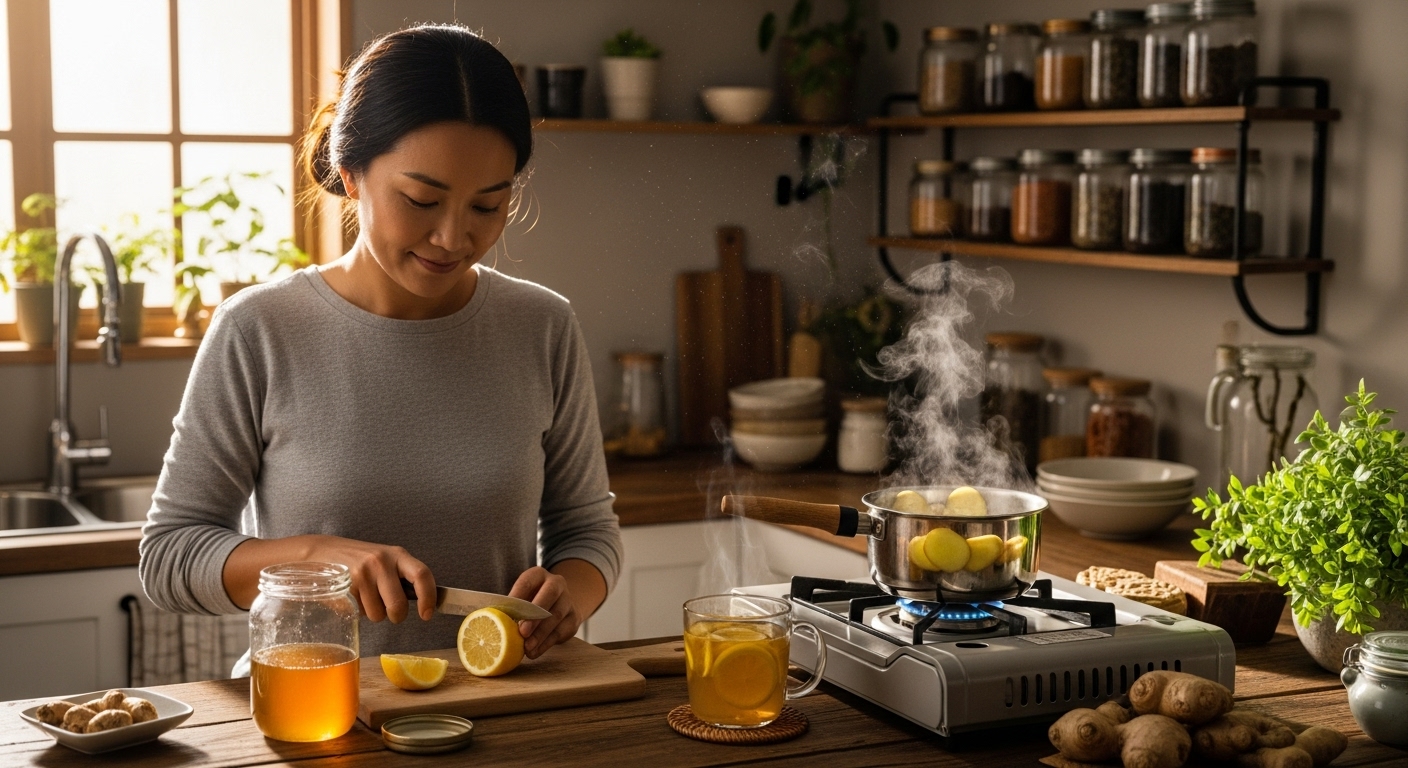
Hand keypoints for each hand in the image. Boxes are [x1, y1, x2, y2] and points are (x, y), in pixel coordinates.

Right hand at [224, 534, 435, 621]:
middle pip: (398, 605)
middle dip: (395, 616)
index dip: (428, 598)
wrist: (320, 551)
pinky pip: (359, 613)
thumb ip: (402, 577)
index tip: (427, 614)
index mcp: (397, 554)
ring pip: (378, 614)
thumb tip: (425, 603)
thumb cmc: (358, 560)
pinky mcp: (344, 586)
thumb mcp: (384, 561)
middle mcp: (381, 561)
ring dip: (372, 614)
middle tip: (389, 612)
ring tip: (363, 597)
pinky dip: (357, 612)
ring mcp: (362, 573)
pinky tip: (351, 597)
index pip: (423, 575)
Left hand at [507, 566, 584, 659]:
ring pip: (556, 616)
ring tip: (526, 648)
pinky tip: (535, 652)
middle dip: (535, 615)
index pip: (528, 581)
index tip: (507, 613)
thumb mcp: (522, 597)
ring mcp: (568, 601)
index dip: (517, 596)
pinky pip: (561, 632)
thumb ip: (509, 606)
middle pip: (549, 595)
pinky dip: (546, 644)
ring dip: (540, 634)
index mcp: (538, 575)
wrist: (561, 604)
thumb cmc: (531, 602)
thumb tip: (486, 618)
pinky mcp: (573, 618)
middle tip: (522, 632)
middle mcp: (557, 583)